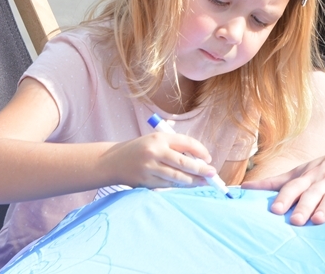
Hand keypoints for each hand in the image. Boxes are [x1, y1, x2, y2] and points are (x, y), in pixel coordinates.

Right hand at [99, 131, 216, 188]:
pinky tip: (187, 186)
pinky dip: (178, 186)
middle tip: (212, 174)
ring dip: (192, 181)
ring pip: (176, 177)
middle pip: (183, 162)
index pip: (186, 143)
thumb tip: (198, 161)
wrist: (112, 161)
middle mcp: (154, 151)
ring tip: (203, 183)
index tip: (208, 159)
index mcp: (159, 138)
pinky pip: (166, 185)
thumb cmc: (139, 150)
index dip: (200, 151)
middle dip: (200, 169)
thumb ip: (174, 148)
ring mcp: (149, 167)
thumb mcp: (155, 141)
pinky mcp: (145, 181)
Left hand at [242, 123, 324, 224]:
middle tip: (290, 219)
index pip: (292, 183)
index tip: (268, 206)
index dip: (279, 194)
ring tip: (317, 220)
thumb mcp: (311, 166)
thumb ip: (284, 179)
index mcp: (312, 173)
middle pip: (311, 192)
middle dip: (301, 205)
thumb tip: (251, 187)